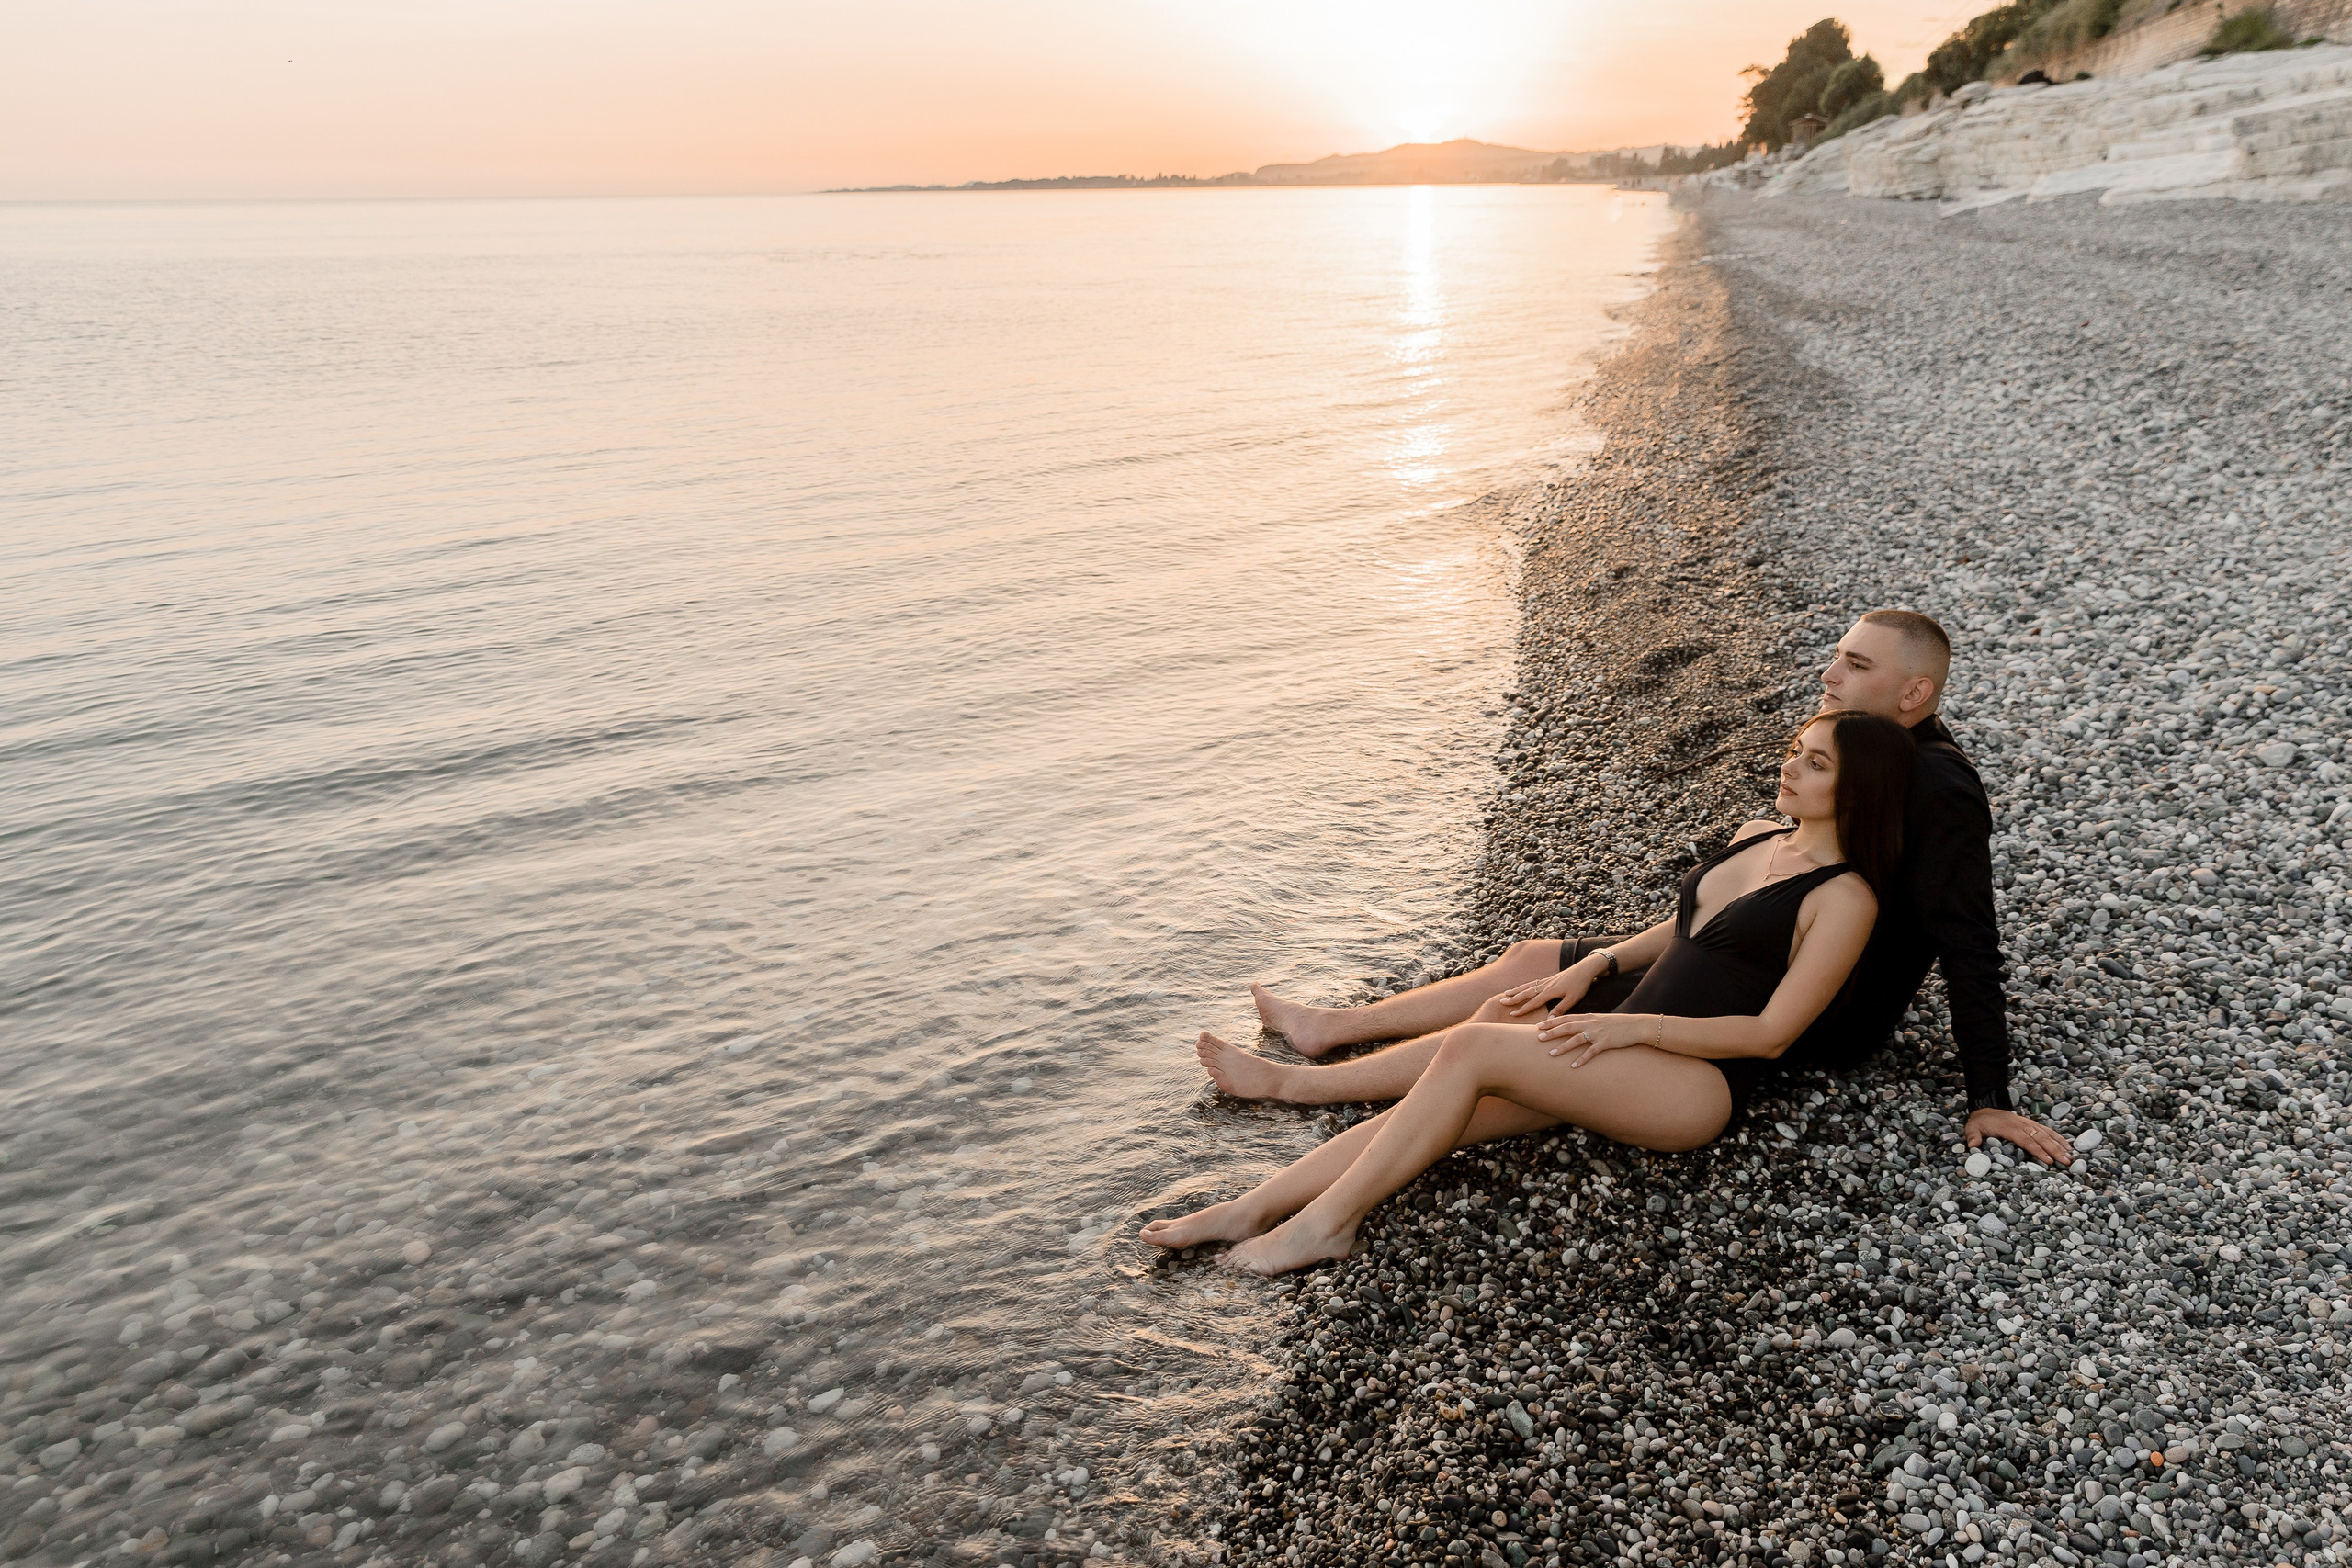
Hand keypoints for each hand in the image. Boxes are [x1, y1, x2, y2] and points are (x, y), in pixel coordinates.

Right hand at [1495, 965, 1592, 1019]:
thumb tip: (1548, 1020)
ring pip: (1528, 986)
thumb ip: (1560, 1009)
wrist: (1586, 968)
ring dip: (1516, 990)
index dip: (1522, 1009)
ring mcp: (1547, 980)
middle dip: (1513, 998)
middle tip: (1501, 1002)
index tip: (1512, 1014)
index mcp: (1550, 991)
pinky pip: (1534, 982)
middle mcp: (1546, 985)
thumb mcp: (1572, 999)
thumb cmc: (1581, 984)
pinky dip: (1526, 985)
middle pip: (1526, 992)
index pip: (1532, 1002)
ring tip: (1506, 993)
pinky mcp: (1551, 978)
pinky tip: (1524, 987)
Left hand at [1538, 1012, 1657, 1066]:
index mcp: (1588, 1017)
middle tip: (1538, 1037)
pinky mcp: (1606, 1043)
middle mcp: (1590, 1023)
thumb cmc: (1617, 1024)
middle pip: (1567, 1027)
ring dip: (1563, 1047)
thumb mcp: (1599, 1019)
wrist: (1636, 1025)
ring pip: (1576, 1039)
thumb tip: (1574, 1027)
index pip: (1566, 1018)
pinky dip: (1581, 1059)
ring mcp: (1598, 1033)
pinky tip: (1573, 1066)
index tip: (1539, 1025)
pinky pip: (1591, 1052)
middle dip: (1552, 1032)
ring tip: (1551, 1054)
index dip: (1552, 1022)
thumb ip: (1587, 1022)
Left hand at [1966, 1108, 2072, 1166]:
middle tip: (2066, 1162)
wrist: (1987, 1109)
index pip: (2026, 1141)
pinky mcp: (2033, 1124)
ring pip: (2047, 1134)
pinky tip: (2068, 1146)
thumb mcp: (1972, 1127)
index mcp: (2010, 1128)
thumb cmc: (1981, 1122)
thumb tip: (1973, 1146)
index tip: (2048, 1161)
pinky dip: (2058, 1138)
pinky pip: (2048, 1130)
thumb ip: (1973, 1135)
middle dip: (2055, 1150)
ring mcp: (2029, 1124)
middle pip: (2041, 1138)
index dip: (2038, 1151)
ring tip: (2070, 1156)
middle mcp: (2023, 1125)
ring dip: (2060, 1145)